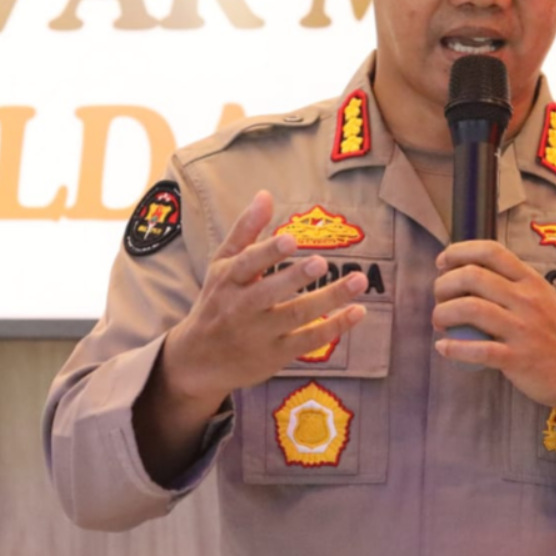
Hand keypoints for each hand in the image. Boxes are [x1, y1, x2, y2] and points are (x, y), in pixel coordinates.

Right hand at [163, 190, 367, 406]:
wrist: (197, 361)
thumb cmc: (216, 302)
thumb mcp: (222, 265)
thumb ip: (246, 231)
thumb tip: (265, 194)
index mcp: (227, 280)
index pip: (247, 264)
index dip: (268, 252)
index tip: (291, 239)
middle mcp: (241, 307)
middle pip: (270, 292)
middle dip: (295, 277)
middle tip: (322, 261)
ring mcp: (259, 333)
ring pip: (296, 316)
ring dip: (329, 299)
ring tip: (358, 280)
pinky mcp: (276, 354)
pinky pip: (308, 340)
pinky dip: (335, 327)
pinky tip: (358, 311)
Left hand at [432, 240, 555, 429]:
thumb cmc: (554, 332)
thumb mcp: (540, 297)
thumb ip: (509, 284)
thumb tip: (465, 273)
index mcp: (530, 280)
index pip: (490, 251)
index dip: (459, 252)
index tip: (442, 264)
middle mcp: (526, 300)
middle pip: (472, 276)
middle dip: (443, 285)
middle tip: (439, 299)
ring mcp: (522, 329)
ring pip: (470, 309)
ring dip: (443, 313)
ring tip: (439, 322)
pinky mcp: (518, 359)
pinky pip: (478, 349)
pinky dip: (453, 348)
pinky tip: (444, 347)